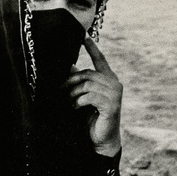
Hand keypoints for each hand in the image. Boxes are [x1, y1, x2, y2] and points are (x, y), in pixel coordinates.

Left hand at [66, 32, 123, 157]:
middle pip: (88, 74)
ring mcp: (115, 94)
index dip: (92, 48)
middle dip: (71, 81)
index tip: (84, 36)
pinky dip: (79, 102)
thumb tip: (69, 65)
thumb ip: (79, 81)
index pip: (100, 60)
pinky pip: (90, 96)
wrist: (102, 139)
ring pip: (87, 84)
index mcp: (109, 80)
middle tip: (61, 90)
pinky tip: (75, 108)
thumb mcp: (83, 96)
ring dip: (74, 94)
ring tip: (69, 103)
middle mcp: (114, 84)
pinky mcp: (112, 105)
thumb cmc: (92, 118)